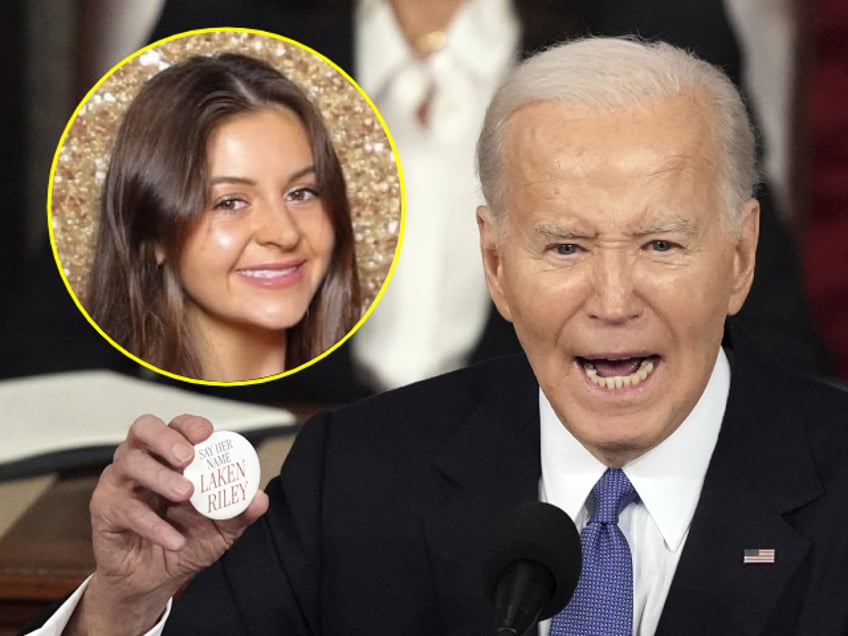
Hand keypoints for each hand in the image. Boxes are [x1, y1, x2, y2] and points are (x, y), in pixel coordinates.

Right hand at [67, 414, 268, 634]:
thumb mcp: (221, 528)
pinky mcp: (105, 509)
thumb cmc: (185, 541)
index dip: (190, 425)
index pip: (177, 425)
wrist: (155, 581)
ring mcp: (121, 482)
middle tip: (188, 458)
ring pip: (130, 461)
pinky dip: (152, 524)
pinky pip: (125, 508)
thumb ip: (239, 511)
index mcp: (172, 456)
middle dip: (167, 438)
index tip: (207, 434)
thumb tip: (260, 499)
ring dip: (159, 475)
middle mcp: (144, 461)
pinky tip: (174, 538)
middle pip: (144, 428)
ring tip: (185, 493)